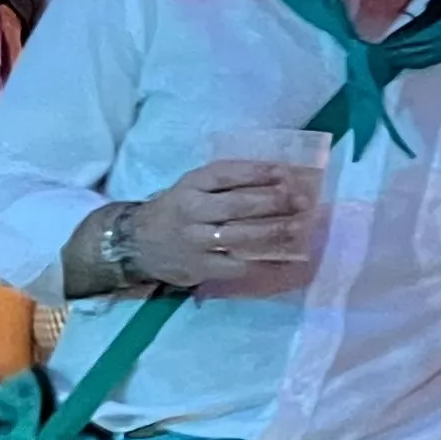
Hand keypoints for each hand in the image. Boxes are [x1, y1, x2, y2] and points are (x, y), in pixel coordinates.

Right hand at [123, 160, 313, 286]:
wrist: (137, 243)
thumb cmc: (178, 210)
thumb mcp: (194, 188)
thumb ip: (228, 183)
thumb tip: (280, 177)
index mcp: (191, 185)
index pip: (227, 174)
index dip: (259, 172)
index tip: (287, 173)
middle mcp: (192, 211)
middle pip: (238, 205)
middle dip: (274, 201)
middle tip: (303, 201)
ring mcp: (196, 240)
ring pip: (240, 236)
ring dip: (274, 232)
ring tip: (300, 228)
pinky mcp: (201, 267)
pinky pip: (238, 265)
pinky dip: (265, 262)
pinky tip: (287, 259)